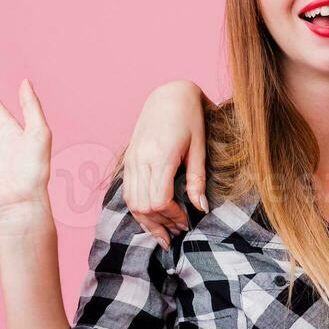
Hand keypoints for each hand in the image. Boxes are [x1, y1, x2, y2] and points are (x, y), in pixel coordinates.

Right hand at [122, 81, 209, 248]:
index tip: (187, 221)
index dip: (172, 216)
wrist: (169, 95)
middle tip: (178, 232)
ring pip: (132, 202)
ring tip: (164, 233)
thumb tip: (202, 209)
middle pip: (143, 206)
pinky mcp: (128, 160)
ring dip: (147, 221)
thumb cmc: (191, 119)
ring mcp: (132, 160)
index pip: (159, 200)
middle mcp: (141, 159)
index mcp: (161, 156)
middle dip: (161, 224)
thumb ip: (198, 180)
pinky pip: (127, 193)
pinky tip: (151, 219)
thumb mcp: (199, 148)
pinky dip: (138, 210)